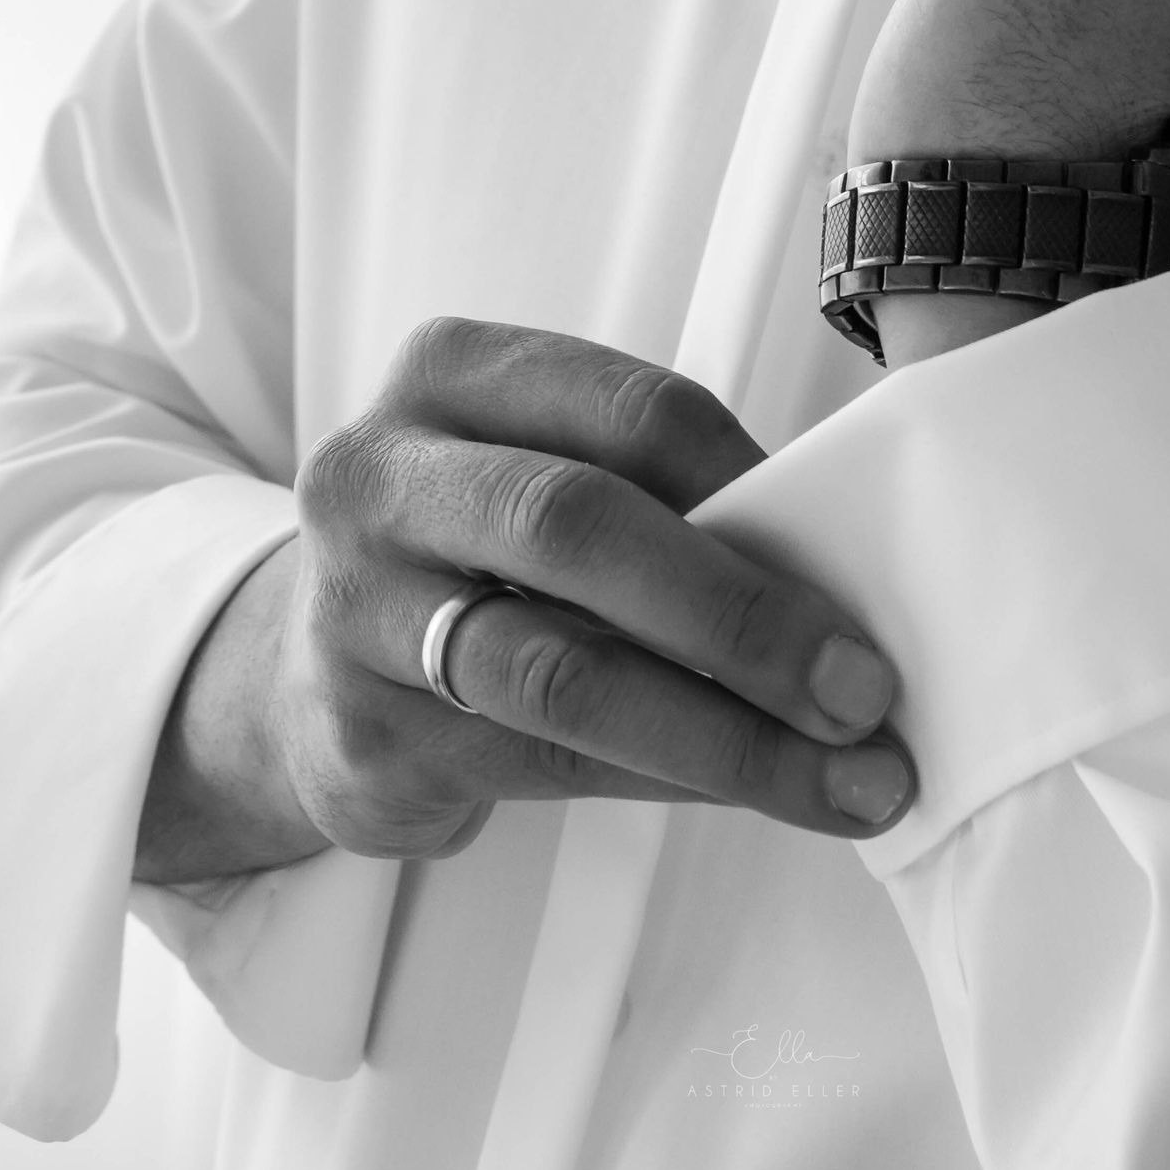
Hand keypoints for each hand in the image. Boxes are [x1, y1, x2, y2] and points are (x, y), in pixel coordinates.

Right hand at [136, 317, 914, 880]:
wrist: (305, 677)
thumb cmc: (477, 555)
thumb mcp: (539, 472)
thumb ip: (654, 494)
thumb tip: (842, 574)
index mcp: (450, 373)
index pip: (632, 411)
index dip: (756, 486)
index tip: (857, 563)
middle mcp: (381, 473)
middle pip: (578, 527)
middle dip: (742, 614)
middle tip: (863, 687)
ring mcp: (356, 606)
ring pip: (562, 672)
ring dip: (729, 734)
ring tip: (848, 775)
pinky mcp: (366, 734)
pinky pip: (547, 764)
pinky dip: (673, 780)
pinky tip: (759, 796)